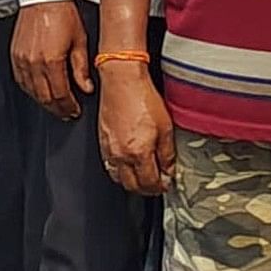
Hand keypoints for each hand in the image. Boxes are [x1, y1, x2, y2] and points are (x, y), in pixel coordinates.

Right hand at [12, 1, 92, 118]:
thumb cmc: (62, 13)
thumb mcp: (80, 40)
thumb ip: (81, 68)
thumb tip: (86, 87)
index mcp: (52, 60)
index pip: (60, 94)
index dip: (68, 106)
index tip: (75, 110)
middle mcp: (34, 62)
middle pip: (45, 97)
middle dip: (57, 108)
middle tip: (66, 113)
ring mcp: (21, 59)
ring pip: (31, 91)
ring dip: (44, 101)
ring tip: (54, 105)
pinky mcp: (14, 54)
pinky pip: (21, 80)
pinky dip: (30, 90)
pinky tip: (39, 91)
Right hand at [96, 67, 172, 194]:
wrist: (122, 81)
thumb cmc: (142, 97)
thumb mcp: (165, 127)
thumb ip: (167, 153)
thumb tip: (169, 169)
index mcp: (138, 152)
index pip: (149, 183)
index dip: (161, 187)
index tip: (166, 183)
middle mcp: (121, 155)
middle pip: (132, 186)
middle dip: (146, 189)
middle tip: (156, 183)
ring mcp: (108, 149)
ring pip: (118, 178)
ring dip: (131, 181)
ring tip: (143, 175)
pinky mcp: (101, 141)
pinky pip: (109, 165)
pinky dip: (119, 170)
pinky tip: (128, 163)